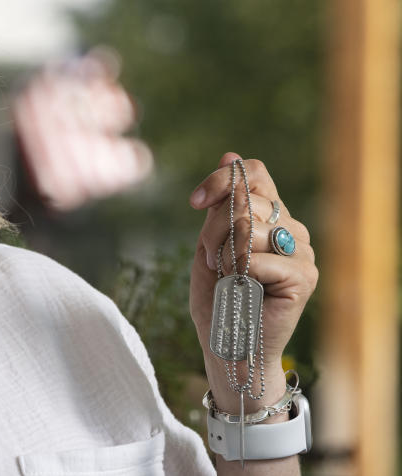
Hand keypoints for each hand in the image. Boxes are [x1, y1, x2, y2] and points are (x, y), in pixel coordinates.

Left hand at [188, 152, 317, 409]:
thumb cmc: (217, 297)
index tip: (195, 203)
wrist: (228, 345)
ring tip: (225, 276)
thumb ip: (221, 204)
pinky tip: (240, 288)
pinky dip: (237, 272)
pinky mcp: (304, 276)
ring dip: (221, 252)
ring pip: (247, 225)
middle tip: (211, 259)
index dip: (222, 180)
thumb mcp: (210, 242)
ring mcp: (302, 251)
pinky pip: (257, 257)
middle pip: (242, 199)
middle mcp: (290, 227)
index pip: (253, 172)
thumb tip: (231, 154)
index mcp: (270, 215)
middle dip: (212, 229)